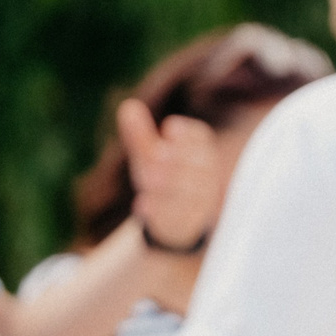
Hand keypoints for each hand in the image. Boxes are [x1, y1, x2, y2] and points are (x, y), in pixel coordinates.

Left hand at [119, 100, 225, 251]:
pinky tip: (141, 205)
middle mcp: (208, 179)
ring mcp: (200, 205)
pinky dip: (158, 212)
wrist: (178, 228)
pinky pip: (176, 220)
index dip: (188, 135)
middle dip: (176, 160)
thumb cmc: (166, 180)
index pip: (201, 139)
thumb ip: (141, 134)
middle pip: (197, 166)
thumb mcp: (150, 157)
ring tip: (147, 178)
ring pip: (188, 194)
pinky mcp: (186, 229)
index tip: (169, 128)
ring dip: (167, 185)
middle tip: (157, 153)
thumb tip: (127, 106)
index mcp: (203, 154)